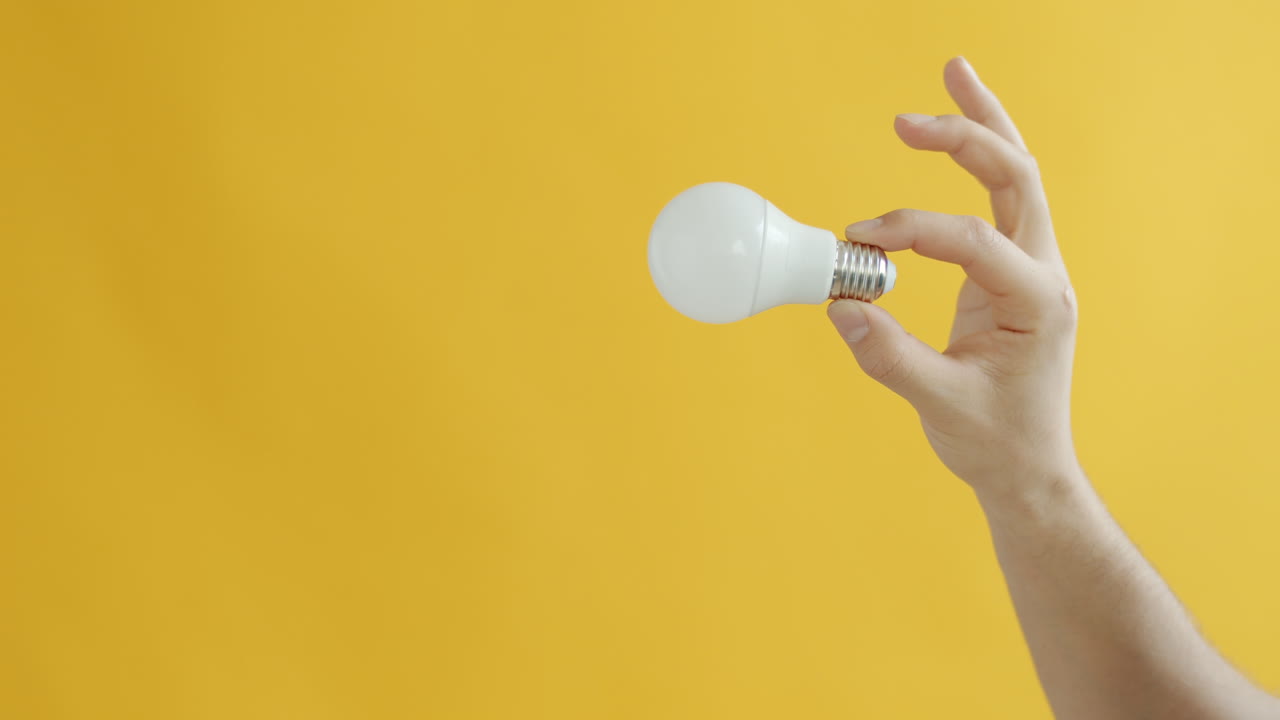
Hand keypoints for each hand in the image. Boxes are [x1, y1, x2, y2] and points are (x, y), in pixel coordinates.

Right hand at [828, 57, 1078, 499]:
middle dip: (965, 137)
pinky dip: (980, 160)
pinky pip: (1000, 202)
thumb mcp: (939, 404)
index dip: (910, 233)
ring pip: (1017, 176)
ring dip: (984, 127)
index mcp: (1036, 301)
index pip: (972, 240)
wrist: (1029, 469)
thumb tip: (838, 304)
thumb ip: (887, 355)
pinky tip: (954, 137)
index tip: (858, 244)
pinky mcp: (1011, 274)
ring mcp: (1032, 270)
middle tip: (905, 120)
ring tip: (955, 73)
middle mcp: (1043, 274)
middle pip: (1016, 176)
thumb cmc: (995, 442)